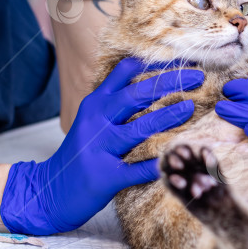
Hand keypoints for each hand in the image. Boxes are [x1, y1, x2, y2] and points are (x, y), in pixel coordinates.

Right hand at [0, 58, 203, 234]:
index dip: (154, 64)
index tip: (182, 57)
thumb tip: (151, 76)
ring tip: (190, 107)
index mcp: (96, 103)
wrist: (50, 190)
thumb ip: (116, 97)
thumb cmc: (81, 151)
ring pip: (138, 129)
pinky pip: (135, 170)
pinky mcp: (104, 177)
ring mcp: (99, 148)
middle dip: (169, 83)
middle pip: (135, 96)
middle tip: (197, 76)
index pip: (124, 73)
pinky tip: (175, 157)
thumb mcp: (92, 117)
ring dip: (167, 117)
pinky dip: (156, 164)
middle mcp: (96, 121)